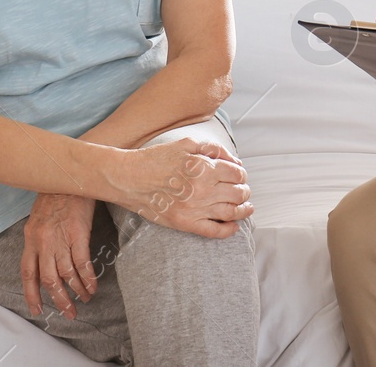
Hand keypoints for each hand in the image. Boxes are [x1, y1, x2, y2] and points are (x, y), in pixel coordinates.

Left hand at [21, 193, 97, 319]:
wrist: (69, 176)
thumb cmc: (55, 195)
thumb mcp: (38, 218)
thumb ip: (39, 240)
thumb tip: (44, 261)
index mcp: (30, 238)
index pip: (28, 273)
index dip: (31, 294)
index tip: (37, 309)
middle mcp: (43, 242)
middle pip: (49, 280)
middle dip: (59, 300)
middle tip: (69, 312)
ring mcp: (61, 239)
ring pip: (67, 275)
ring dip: (77, 291)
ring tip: (85, 299)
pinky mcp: (79, 234)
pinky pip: (82, 264)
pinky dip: (88, 278)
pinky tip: (93, 286)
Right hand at [112, 139, 252, 237]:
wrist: (129, 178)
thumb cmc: (156, 158)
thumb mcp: (185, 143)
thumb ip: (213, 149)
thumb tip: (235, 161)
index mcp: (204, 168)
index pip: (237, 174)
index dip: (241, 174)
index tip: (239, 175)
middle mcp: (203, 190)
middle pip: (238, 194)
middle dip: (244, 191)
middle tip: (243, 190)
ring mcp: (195, 210)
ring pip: (231, 213)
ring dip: (243, 210)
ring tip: (246, 208)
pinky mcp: (185, 224)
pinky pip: (215, 232)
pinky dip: (229, 230)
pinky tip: (234, 226)